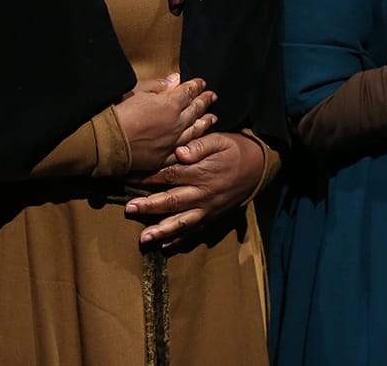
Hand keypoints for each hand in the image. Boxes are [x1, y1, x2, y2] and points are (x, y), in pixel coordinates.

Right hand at [113, 74, 216, 172]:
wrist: (107, 141)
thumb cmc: (119, 112)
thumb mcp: (137, 91)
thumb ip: (159, 85)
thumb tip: (175, 79)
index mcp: (170, 104)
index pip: (188, 92)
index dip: (196, 86)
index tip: (202, 83)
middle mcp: (176, 123)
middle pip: (195, 110)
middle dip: (205, 101)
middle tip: (212, 96)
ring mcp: (172, 142)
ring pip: (194, 131)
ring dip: (205, 122)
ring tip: (213, 118)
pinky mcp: (164, 157)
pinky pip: (183, 149)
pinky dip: (192, 143)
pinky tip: (197, 140)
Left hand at [124, 131, 263, 246]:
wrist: (258, 167)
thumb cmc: (233, 149)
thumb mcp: (219, 140)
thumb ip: (199, 145)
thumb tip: (179, 152)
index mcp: (201, 173)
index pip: (169, 175)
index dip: (147, 177)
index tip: (128, 177)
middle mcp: (203, 194)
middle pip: (172, 201)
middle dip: (149, 206)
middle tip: (129, 209)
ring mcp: (208, 209)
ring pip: (182, 222)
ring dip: (162, 230)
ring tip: (144, 237)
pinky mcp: (212, 218)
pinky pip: (195, 231)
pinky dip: (180, 240)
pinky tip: (164, 246)